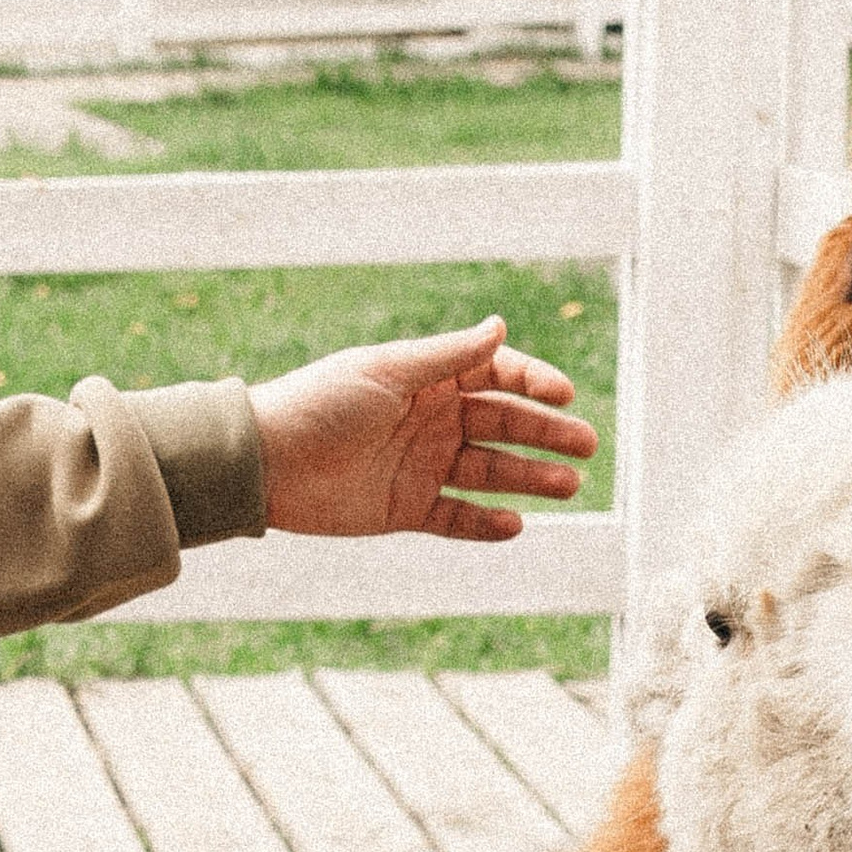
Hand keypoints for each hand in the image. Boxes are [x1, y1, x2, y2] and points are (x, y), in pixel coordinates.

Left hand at [249, 315, 596, 540]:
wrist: (264, 463)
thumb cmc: (320, 403)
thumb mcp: (386, 371)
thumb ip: (447, 356)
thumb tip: (500, 326)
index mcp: (426, 380)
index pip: (494, 376)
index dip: (532, 383)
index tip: (564, 394)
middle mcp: (430, 421)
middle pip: (502, 425)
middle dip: (546, 433)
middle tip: (587, 445)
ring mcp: (420, 466)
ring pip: (490, 472)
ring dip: (530, 478)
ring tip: (567, 485)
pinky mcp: (405, 509)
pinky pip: (457, 518)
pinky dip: (486, 524)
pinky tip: (516, 525)